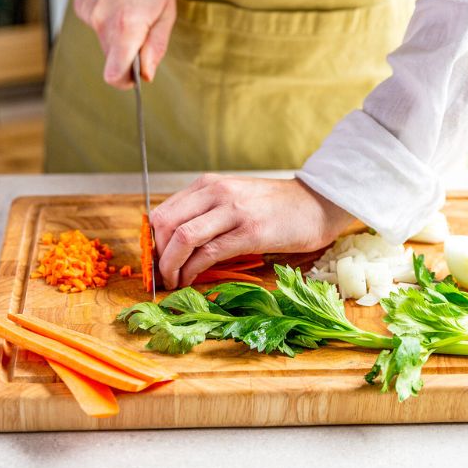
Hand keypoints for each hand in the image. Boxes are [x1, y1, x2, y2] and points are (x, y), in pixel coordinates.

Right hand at [74, 0, 176, 87]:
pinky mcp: (80, 6)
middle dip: (128, 53)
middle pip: (111, 59)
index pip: (114, 75)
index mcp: (127, 26)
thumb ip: (156, 45)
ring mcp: (88, 14)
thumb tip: (146, 74)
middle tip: (145, 28)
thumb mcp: (167, 8)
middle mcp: (102, 23)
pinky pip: (97, 24)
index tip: (137, 76)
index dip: (126, 82)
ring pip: (105, 40)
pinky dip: (109, 18)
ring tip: (132, 3)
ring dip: (119, 32)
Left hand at [152, 174, 356, 288]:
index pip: (163, 211)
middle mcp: (217, 193)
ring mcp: (234, 211)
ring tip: (173, 282)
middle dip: (157, 255)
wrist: (316, 203)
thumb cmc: (276, 207)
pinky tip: (191, 280)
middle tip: (160, 275)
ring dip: (171, 266)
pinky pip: (208, 253)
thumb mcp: (235, 199)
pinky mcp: (250, 232)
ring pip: (182, 238)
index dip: (151, 241)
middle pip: (165, 224)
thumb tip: (175, 243)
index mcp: (209, 185)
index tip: (153, 262)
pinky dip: (192, 270)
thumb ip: (207, 213)